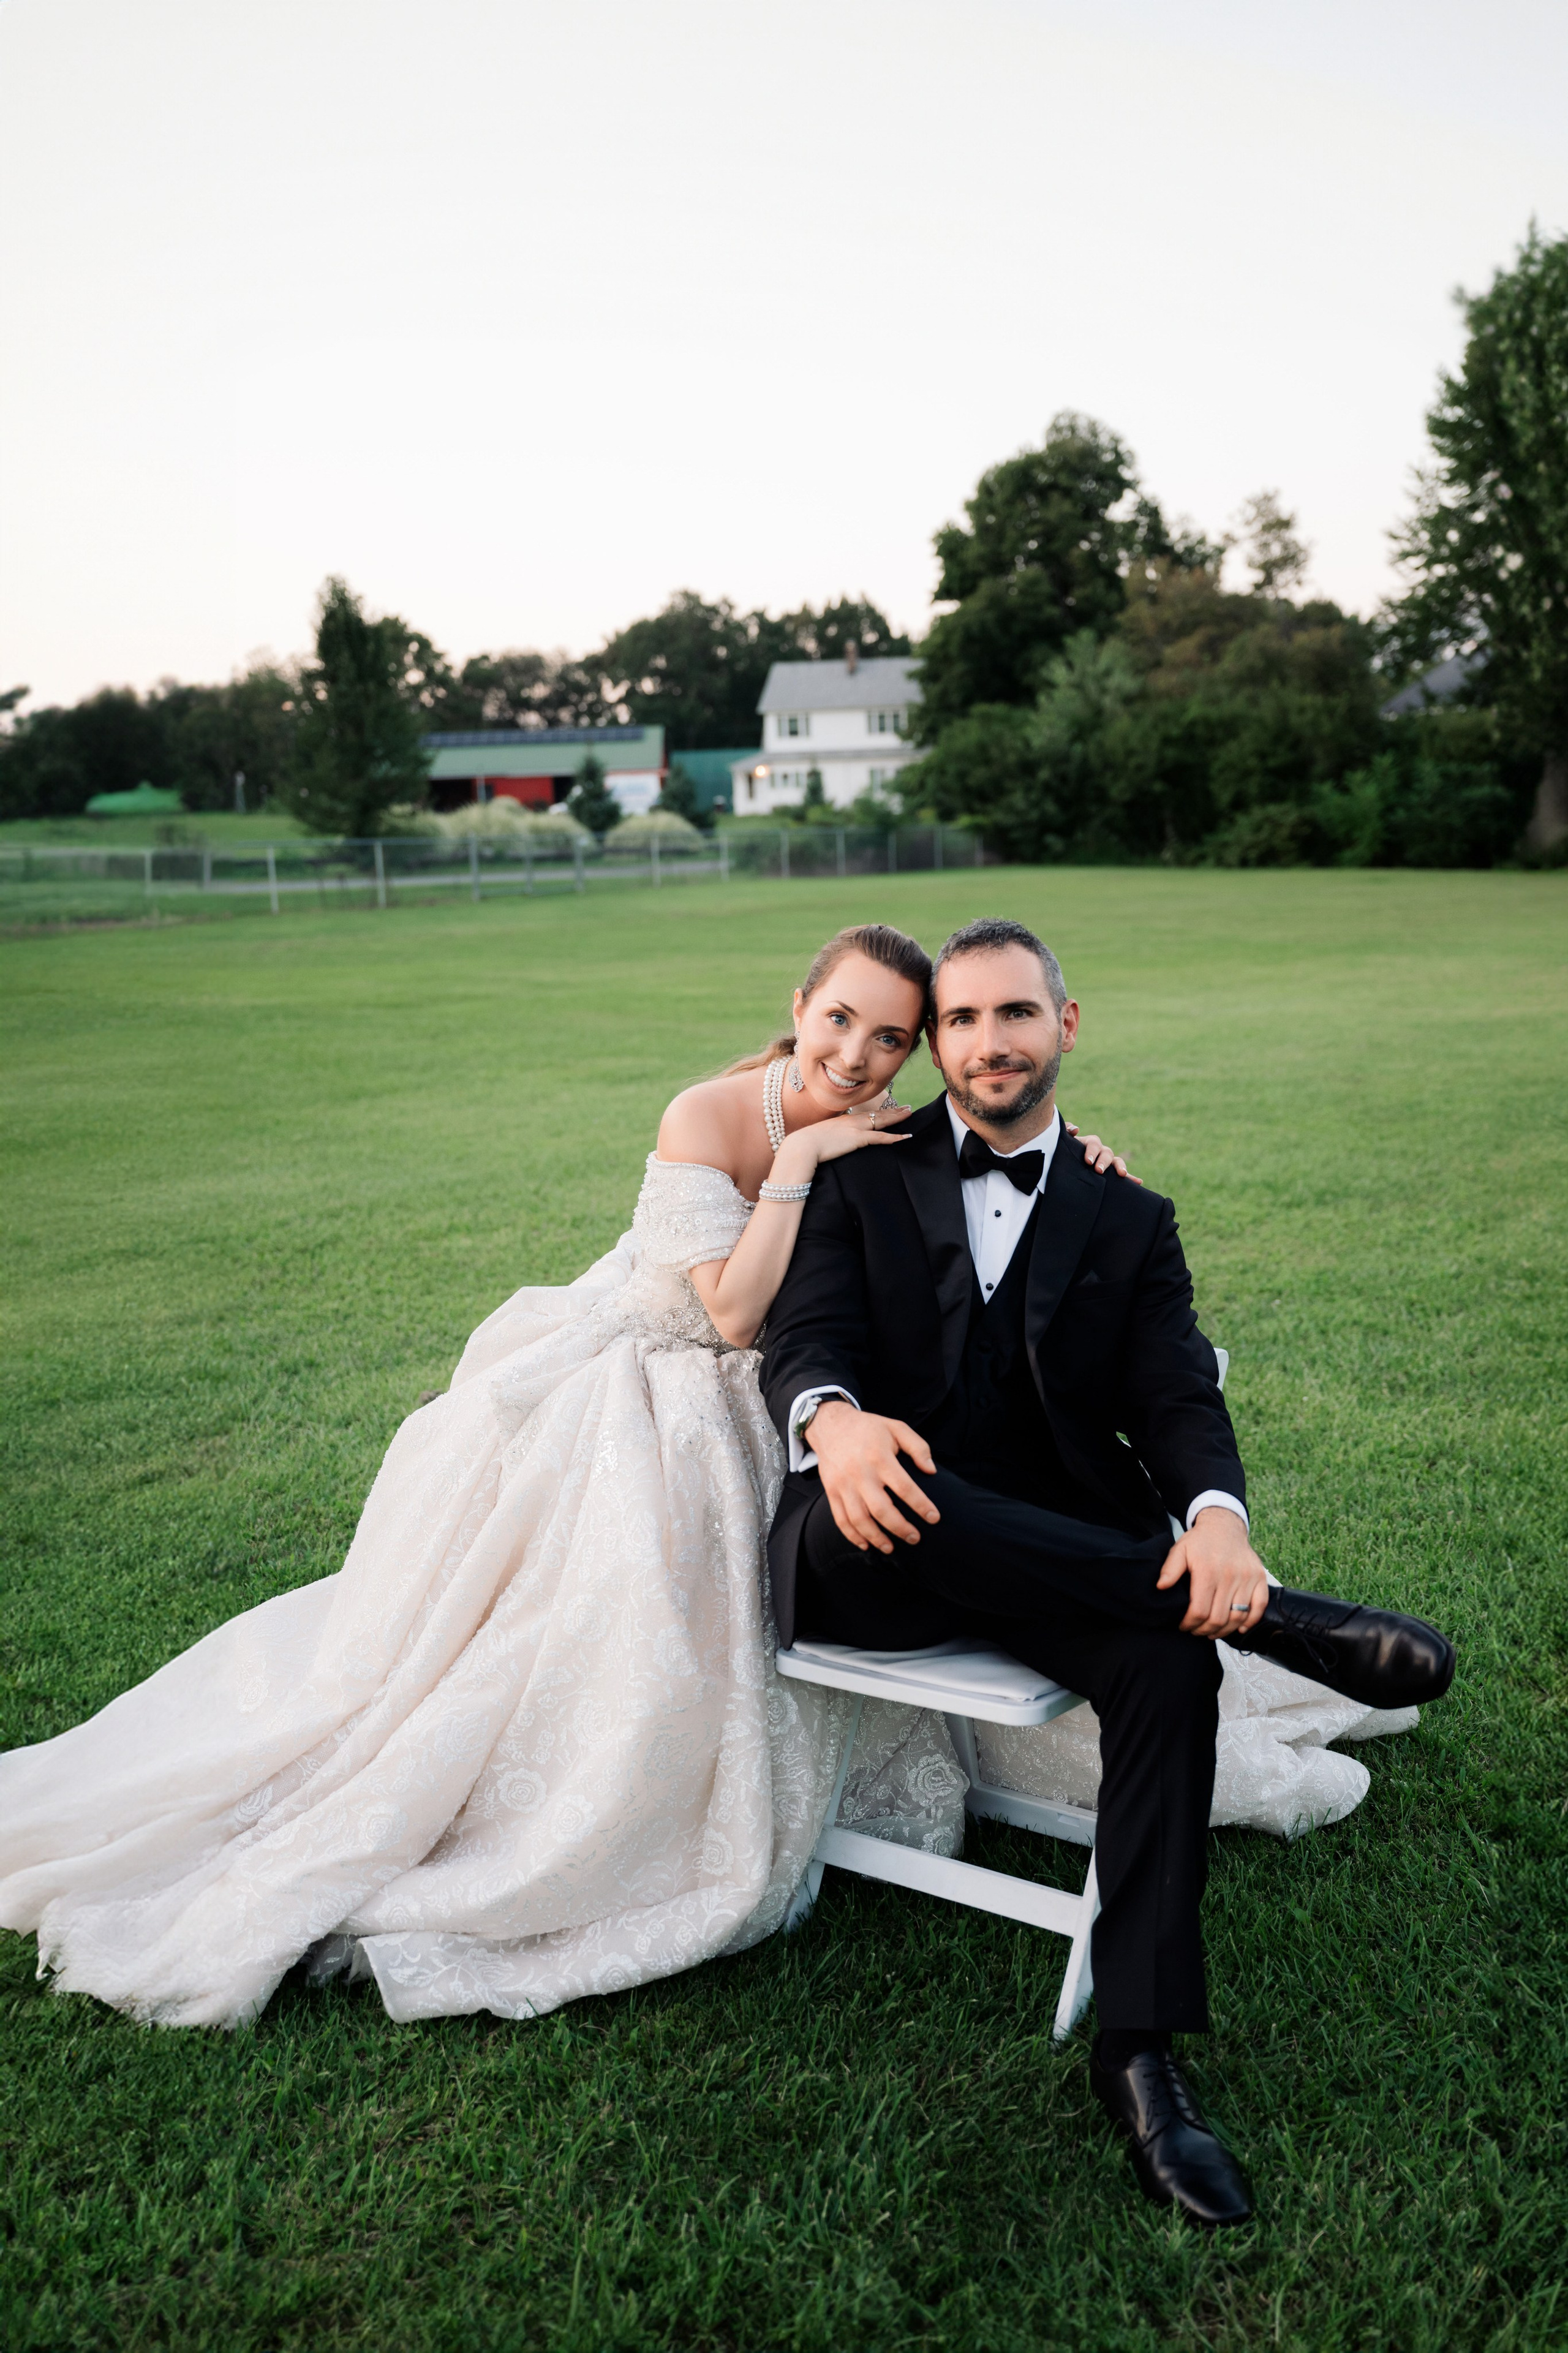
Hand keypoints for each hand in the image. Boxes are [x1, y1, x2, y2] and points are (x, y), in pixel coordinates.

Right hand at [775, 1099, 912, 1180]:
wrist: (802, 1146)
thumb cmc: (807, 1145)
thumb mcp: (820, 1137)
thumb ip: (829, 1137)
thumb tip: (830, 1141)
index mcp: (843, 1120)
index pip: (865, 1114)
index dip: (879, 1111)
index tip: (889, 1108)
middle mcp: (851, 1120)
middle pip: (877, 1114)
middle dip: (893, 1111)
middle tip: (907, 1107)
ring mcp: (856, 1128)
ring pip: (881, 1121)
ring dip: (897, 1118)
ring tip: (909, 1114)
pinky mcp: (858, 1139)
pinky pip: (881, 1137)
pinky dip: (894, 1137)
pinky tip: (905, 1137)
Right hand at [807, 1400, 940, 1553]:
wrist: (830, 1424)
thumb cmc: (868, 1428)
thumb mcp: (896, 1427)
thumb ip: (918, 1447)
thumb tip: (931, 1471)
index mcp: (879, 1457)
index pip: (904, 1487)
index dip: (921, 1505)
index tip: (934, 1518)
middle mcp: (860, 1473)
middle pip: (881, 1509)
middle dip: (900, 1528)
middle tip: (915, 1538)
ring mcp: (843, 1484)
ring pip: (859, 1519)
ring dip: (876, 1538)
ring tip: (891, 1548)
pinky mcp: (831, 1491)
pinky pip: (841, 1519)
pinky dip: (853, 1535)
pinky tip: (866, 1544)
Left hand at [1064, 1123, 1140, 1182]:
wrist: (1065, 1166)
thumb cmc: (1063, 1152)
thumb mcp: (1062, 1142)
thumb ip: (1065, 1131)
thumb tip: (1076, 1129)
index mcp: (1089, 1143)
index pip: (1093, 1144)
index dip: (1092, 1151)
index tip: (1088, 1162)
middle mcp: (1100, 1151)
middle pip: (1106, 1153)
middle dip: (1104, 1161)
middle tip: (1099, 1170)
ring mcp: (1106, 1161)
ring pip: (1116, 1161)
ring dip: (1120, 1167)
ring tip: (1122, 1174)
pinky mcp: (1111, 1172)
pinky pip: (1122, 1174)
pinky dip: (1131, 1177)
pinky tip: (1139, 1182)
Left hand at [1157, 1507, 1268, 1636]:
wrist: (1224, 1526)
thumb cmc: (1200, 1541)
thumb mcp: (1180, 1550)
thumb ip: (1170, 1569)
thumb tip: (1161, 1587)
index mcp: (1207, 1571)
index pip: (1199, 1611)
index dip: (1190, 1624)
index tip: (1183, 1626)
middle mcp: (1229, 1576)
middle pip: (1218, 1618)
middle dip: (1204, 1630)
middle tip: (1196, 1631)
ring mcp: (1247, 1578)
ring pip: (1238, 1617)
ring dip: (1224, 1631)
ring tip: (1212, 1632)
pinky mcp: (1259, 1578)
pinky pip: (1259, 1606)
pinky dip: (1250, 1621)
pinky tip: (1239, 1628)